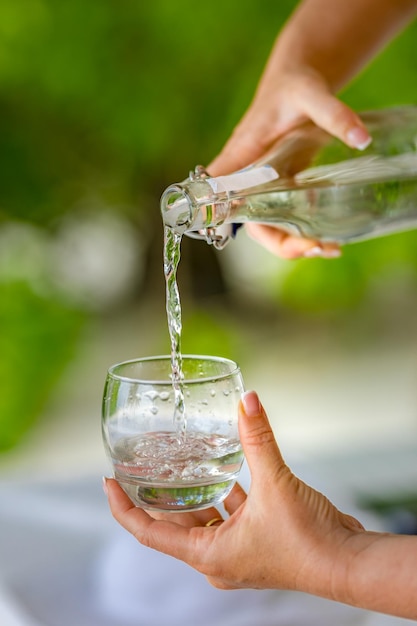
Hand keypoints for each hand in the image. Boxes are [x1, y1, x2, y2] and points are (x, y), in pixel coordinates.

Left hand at [105, 390, 363, 592]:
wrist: (347, 563)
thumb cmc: (308, 540)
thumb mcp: (275, 483)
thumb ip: (258, 439)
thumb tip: (248, 402)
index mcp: (208, 554)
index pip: (148, 533)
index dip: (122, 508)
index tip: (109, 482)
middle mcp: (217, 559)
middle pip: (174, 525)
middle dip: (160, 496)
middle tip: (146, 466)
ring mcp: (236, 554)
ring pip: (203, 521)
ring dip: (195, 495)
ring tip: (183, 465)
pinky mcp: (255, 545)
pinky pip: (228, 519)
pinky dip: (224, 498)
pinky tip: (228, 474)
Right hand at [207, 67, 369, 259]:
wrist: (298, 82)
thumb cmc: (294, 86)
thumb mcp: (311, 94)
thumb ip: (333, 114)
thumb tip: (360, 139)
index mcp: (239, 157)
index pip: (224, 199)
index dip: (234, 223)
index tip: (271, 233)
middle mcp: (246, 180)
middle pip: (253, 225)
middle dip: (282, 243)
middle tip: (317, 247)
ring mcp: (264, 189)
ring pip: (270, 227)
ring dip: (295, 244)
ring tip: (329, 248)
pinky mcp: (280, 190)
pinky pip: (285, 219)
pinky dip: (303, 233)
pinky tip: (330, 239)